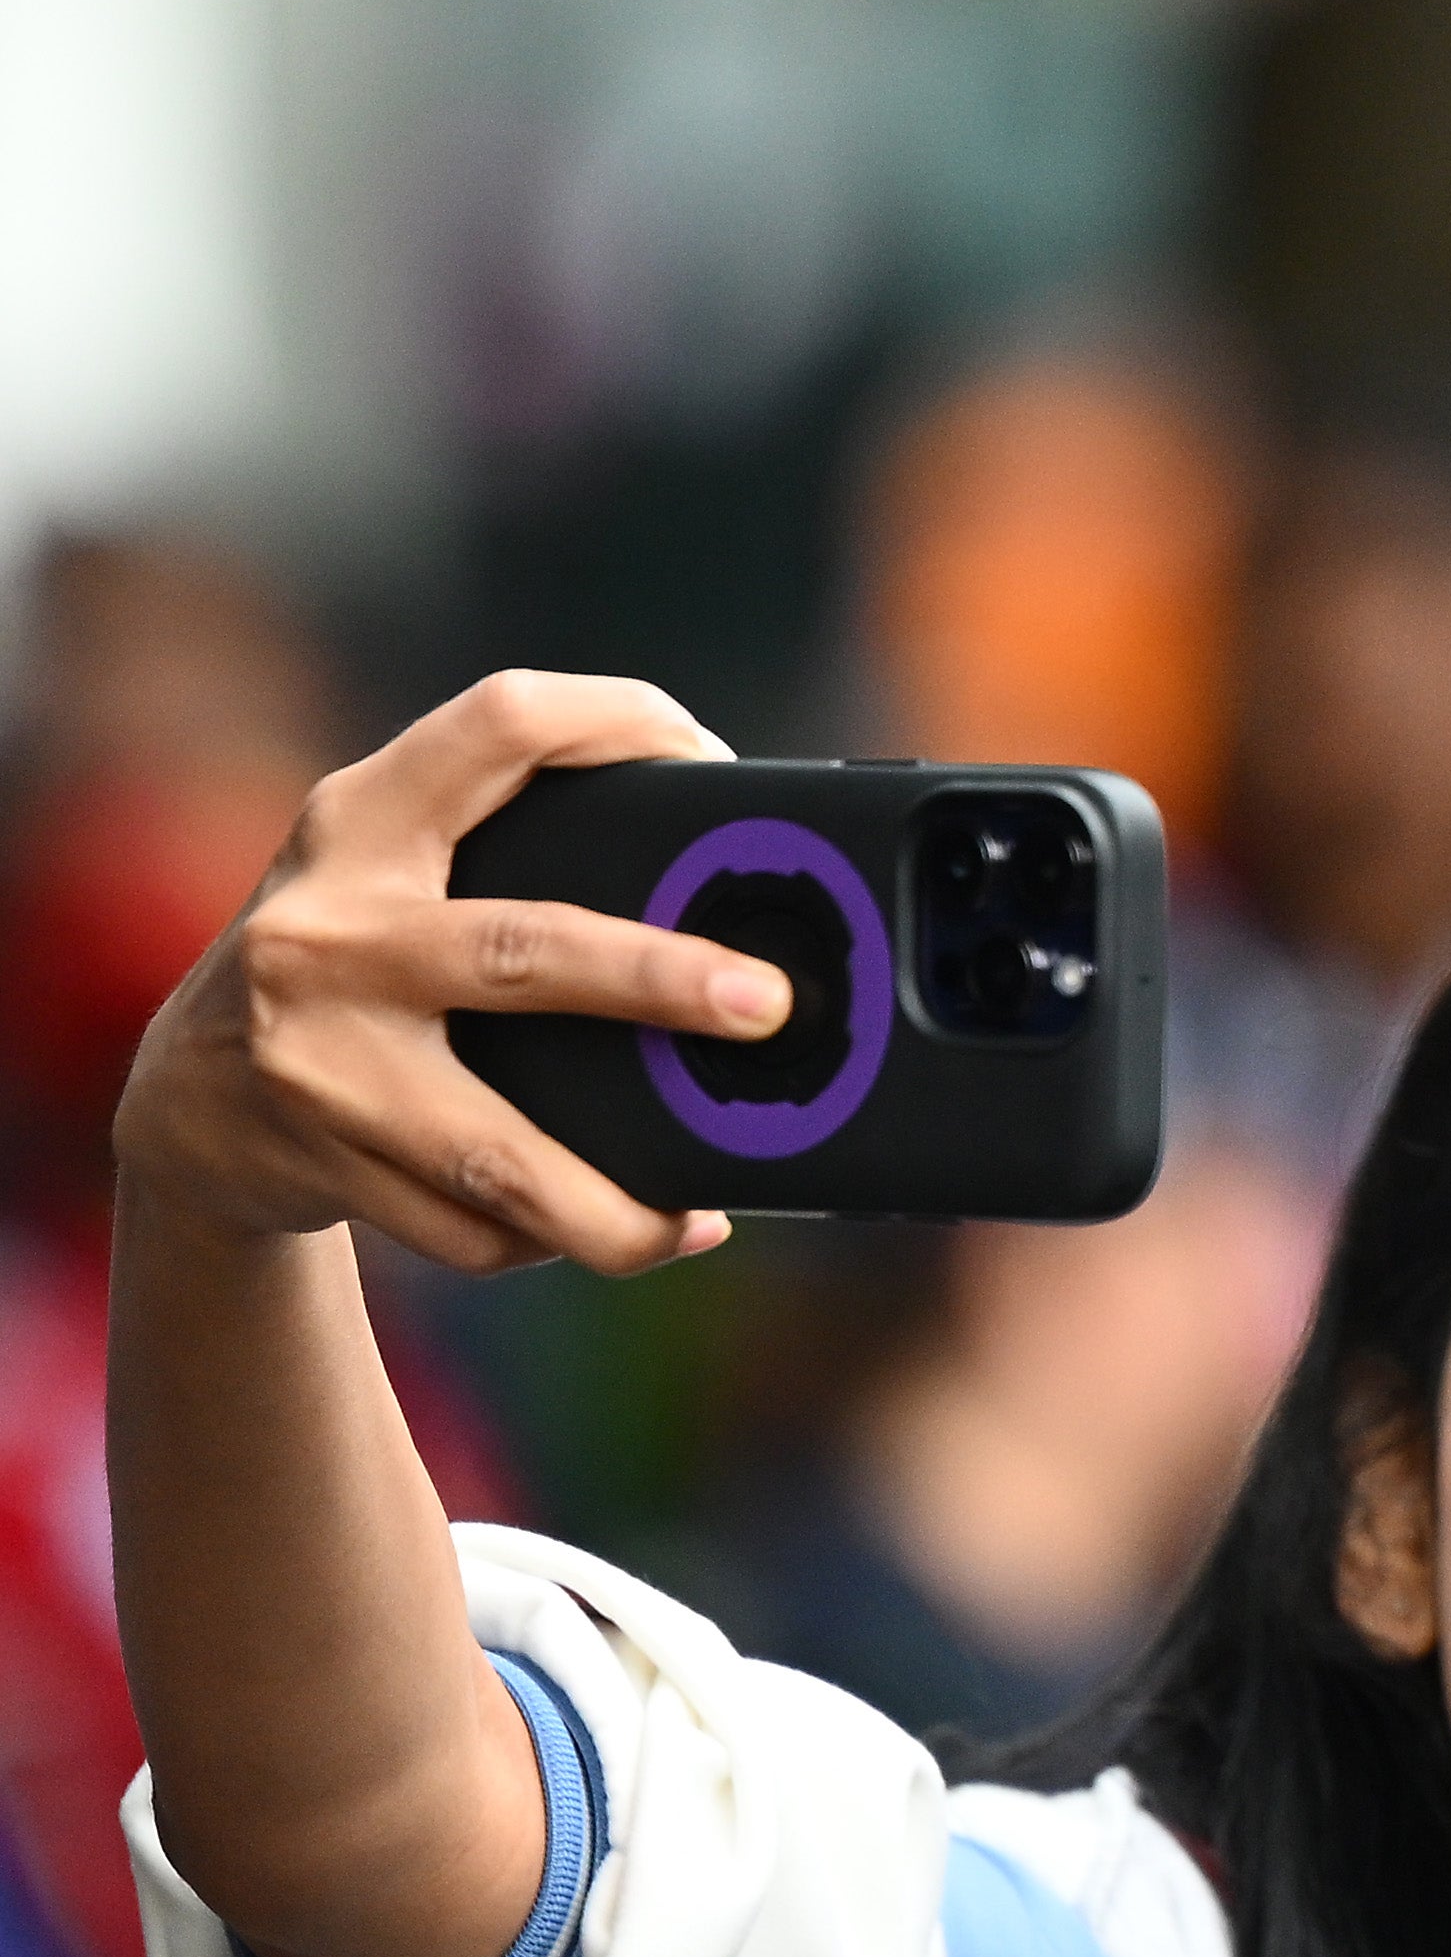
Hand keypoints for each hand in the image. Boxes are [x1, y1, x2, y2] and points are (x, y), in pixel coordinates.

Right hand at [113, 671, 787, 1277]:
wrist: (179, 1102)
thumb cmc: (343, 959)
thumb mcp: (387, 869)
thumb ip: (508, 846)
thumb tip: (721, 901)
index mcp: (360, 824)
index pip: (499, 721)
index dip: (618, 719)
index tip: (717, 763)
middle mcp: (327, 934)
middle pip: (521, 951)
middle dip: (655, 979)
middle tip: (765, 1004)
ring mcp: (316, 1059)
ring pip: (495, 1151)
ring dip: (613, 1206)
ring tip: (702, 1215)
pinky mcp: (320, 1164)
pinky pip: (468, 1224)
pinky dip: (553, 1237)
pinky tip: (615, 1228)